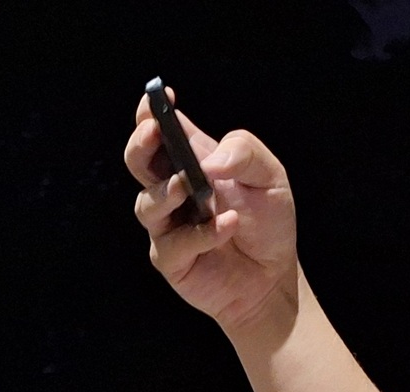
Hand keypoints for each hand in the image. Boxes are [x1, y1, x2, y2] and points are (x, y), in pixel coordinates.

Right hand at [123, 94, 298, 336]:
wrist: (272, 276)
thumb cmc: (268, 222)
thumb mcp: (271, 176)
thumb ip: (244, 154)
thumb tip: (210, 161)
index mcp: (193, 161)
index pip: (161, 131)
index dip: (151, 113)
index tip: (157, 98)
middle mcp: (173, 190)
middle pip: (138, 163)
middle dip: (139, 146)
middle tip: (153, 134)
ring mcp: (167, 226)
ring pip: (146, 205)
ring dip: (167, 193)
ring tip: (191, 187)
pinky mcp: (171, 259)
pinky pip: (174, 245)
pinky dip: (201, 234)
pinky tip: (227, 225)